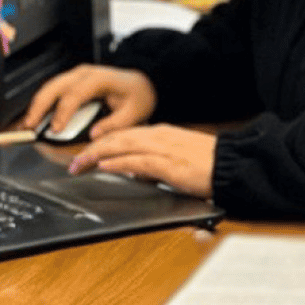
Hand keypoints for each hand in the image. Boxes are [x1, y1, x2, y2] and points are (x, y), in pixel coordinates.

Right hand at [22, 65, 156, 139]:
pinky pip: (52, 91)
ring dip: (36, 106)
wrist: (138, 84)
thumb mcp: (134, 112)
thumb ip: (115, 124)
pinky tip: (34, 119)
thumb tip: (93, 135)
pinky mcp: (71, 82)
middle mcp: (85, 74)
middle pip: (55, 86)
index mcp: (101, 79)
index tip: (55, 129)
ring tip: (25, 126)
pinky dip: (41, 104)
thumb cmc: (137, 97)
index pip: (76, 93)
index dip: (63, 112)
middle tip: (29, 127)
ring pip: (49, 87)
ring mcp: (75, 76)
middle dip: (39, 106)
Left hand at [68, 125, 216, 198]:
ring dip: (97, 154)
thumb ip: (153, 162)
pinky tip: (104, 166)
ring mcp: (163, 149)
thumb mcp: (177, 158)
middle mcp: (160, 136)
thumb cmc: (208, 163)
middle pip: (117, 137)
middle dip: (92, 148)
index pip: (124, 134)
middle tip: (73, 162)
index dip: (101, 143)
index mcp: (162, 134)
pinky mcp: (169, 164)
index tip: (86, 154)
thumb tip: (133, 170)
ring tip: (79, 164)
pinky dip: (118, 163)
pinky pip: (137, 161)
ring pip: (122, 146)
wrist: (231, 164)